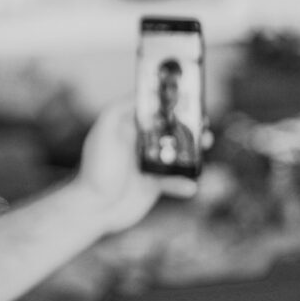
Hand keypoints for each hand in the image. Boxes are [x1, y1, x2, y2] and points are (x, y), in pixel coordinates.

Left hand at [74, 100, 196, 233]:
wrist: (94, 208)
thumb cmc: (96, 168)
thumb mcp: (104, 131)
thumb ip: (120, 109)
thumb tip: (141, 92)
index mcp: (127, 128)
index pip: (153, 110)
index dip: (171, 104)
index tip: (190, 99)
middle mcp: (138, 144)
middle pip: (170, 131)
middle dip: (189, 127)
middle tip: (204, 125)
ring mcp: (147, 165)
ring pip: (178, 155)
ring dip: (194, 151)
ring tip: (205, 146)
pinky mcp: (153, 186)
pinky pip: (175, 181)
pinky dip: (184, 183)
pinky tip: (190, 186)